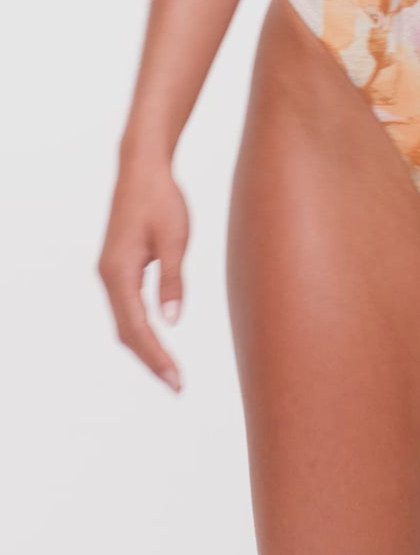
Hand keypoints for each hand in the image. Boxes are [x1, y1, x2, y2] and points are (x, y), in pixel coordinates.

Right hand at [96, 148, 189, 392]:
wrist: (142, 169)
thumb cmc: (161, 199)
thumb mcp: (175, 238)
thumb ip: (172, 280)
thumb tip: (171, 322)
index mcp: (119, 272)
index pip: (137, 328)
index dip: (157, 357)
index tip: (176, 380)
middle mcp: (108, 276)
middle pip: (126, 332)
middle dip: (150, 360)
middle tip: (177, 385)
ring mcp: (110, 272)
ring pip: (124, 322)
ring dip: (145, 347)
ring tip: (169, 371)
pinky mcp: (118, 267)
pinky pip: (126, 308)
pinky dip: (140, 329)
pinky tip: (157, 340)